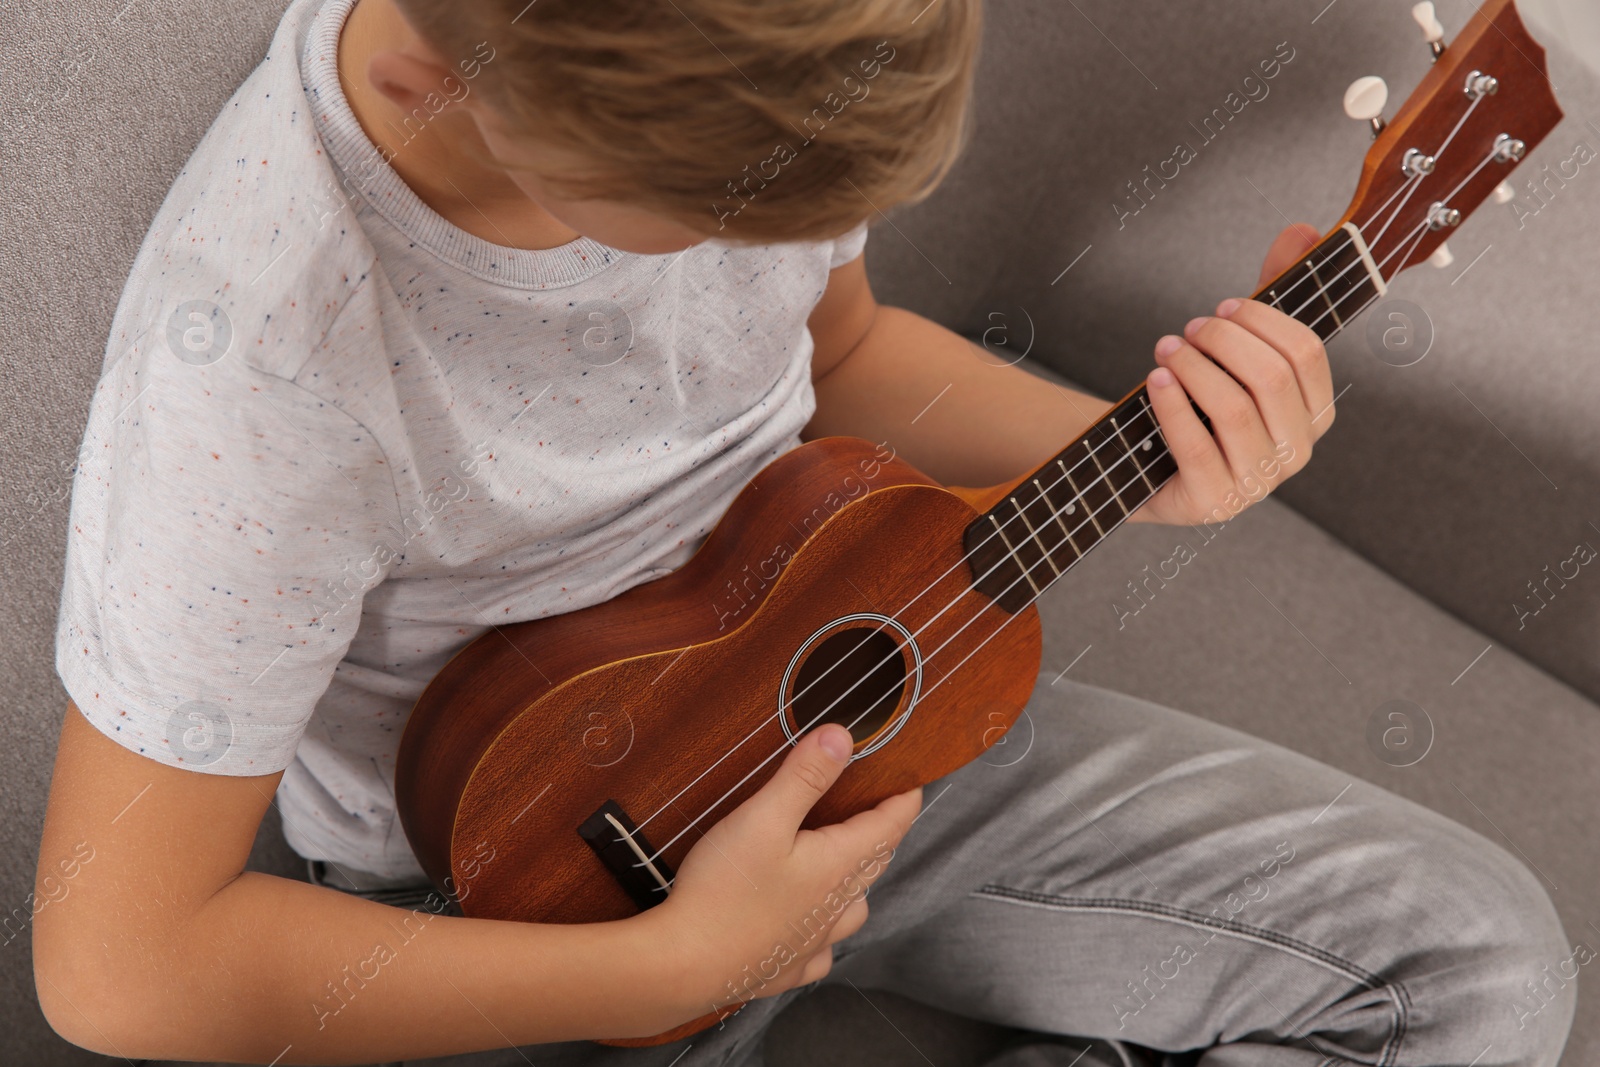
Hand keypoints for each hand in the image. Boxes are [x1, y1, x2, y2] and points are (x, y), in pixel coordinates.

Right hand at [642, 723, 921, 1026]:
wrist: (686, 967)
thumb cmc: (723, 892)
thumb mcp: (763, 819)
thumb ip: (804, 777)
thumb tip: (843, 737)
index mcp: (838, 865)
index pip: (890, 825)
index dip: (904, 797)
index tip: (912, 778)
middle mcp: (836, 906)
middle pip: (875, 861)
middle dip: (880, 831)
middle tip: (877, 807)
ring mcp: (813, 941)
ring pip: (854, 908)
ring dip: (857, 881)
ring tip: (842, 863)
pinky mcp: (787, 967)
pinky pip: (822, 949)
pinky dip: (824, 932)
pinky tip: (808, 925)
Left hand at [1133, 223, 1335, 526]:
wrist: (1148, 466)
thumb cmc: (1201, 402)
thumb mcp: (1235, 351)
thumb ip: (1269, 294)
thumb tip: (1301, 229)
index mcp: (1315, 414)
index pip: (1305, 353)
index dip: (1260, 320)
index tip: (1221, 306)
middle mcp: (1295, 453)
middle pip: (1270, 377)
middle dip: (1223, 340)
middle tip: (1187, 329)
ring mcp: (1256, 484)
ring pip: (1233, 409)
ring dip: (1194, 367)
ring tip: (1165, 349)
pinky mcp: (1212, 503)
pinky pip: (1195, 446)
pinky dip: (1172, 405)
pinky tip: (1156, 379)